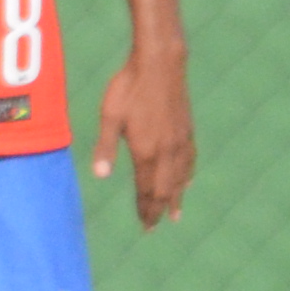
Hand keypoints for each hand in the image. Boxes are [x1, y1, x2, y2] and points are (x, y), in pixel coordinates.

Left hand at [92, 48, 194, 226]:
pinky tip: (188, 181)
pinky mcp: (187, 129)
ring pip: (180, 177)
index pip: (146, 189)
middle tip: (154, 227)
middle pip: (164, 188)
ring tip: (175, 214)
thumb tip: (100, 176)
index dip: (144, 208)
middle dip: (158, 209)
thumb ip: (106, 147)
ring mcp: (180, 140)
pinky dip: (187, 176)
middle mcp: (167, 151)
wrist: (160, 64)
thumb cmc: (129, 88)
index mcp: (146, 151)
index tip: (144, 226)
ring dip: (176, 197)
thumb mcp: (109, 117)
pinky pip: (189, 161)